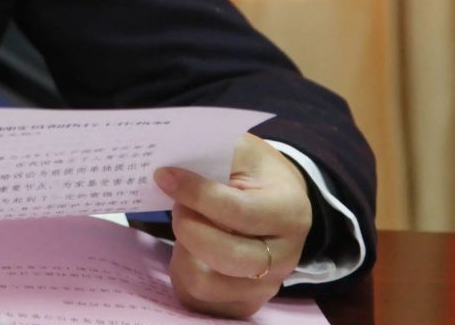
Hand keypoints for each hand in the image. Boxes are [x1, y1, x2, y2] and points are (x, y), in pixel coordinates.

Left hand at [154, 133, 311, 318]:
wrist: (277, 202)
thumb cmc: (254, 172)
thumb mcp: (242, 150)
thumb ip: (210, 154)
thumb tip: (168, 165)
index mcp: (290, 212)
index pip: (239, 211)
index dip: (197, 194)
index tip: (165, 176)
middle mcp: (285, 258)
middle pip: (226, 257)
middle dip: (189, 227)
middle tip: (178, 204)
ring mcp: (265, 287)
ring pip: (205, 281)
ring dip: (182, 250)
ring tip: (186, 224)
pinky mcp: (242, 304)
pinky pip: (198, 298)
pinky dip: (182, 270)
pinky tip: (189, 247)